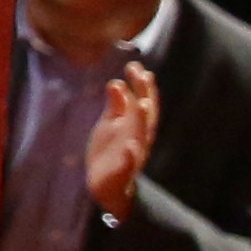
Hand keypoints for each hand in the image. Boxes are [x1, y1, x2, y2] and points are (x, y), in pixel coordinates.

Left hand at [85, 59, 158, 219]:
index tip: (137, 66)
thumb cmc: (110, 150)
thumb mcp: (110, 124)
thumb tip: (117, 83)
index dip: (141, 86)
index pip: (142, 103)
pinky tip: (129, 146)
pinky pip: (128, 163)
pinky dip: (129, 155)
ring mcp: (132, 154)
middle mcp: (138, 138)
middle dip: (145, 96)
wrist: (105, 185)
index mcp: (134, 126)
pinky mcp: (122, 171)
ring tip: (143, 104)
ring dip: (142, 120)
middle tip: (142, 75)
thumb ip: (116, 106)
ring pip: (141, 136)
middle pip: (144, 116)